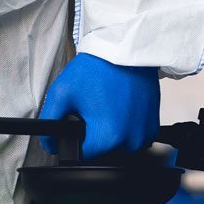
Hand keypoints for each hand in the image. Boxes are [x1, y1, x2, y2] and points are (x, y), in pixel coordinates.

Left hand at [40, 53, 159, 156]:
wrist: (125, 49)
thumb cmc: (96, 68)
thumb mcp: (61, 93)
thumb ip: (49, 122)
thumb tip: (50, 145)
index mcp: (108, 137)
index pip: (84, 154)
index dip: (76, 137)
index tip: (80, 119)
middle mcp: (131, 140)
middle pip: (104, 151)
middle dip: (96, 133)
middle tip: (95, 108)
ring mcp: (145, 134)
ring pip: (120, 145)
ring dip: (113, 131)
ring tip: (108, 106)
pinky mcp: (154, 126)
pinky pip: (136, 136)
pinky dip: (128, 126)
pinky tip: (122, 107)